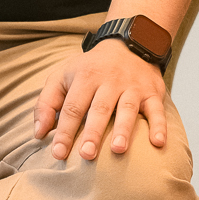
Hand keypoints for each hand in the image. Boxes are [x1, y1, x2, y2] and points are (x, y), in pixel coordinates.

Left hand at [33, 40, 169, 161]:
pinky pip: (156, 110)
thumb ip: (47, 103)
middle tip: (86, 155)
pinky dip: (159, 126)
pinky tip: (158, 143)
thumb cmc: (90, 69)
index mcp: (85, 77)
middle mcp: (109, 81)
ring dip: (123, 129)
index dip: (65, 131)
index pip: (73, 107)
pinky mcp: (152, 92)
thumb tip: (39, 133)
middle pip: (99, 108)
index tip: (58, 153)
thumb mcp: (63, 76)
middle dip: (93, 132)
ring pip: (127, 109)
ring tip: (118, 150)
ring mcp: (132, 87)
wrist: (128, 44)